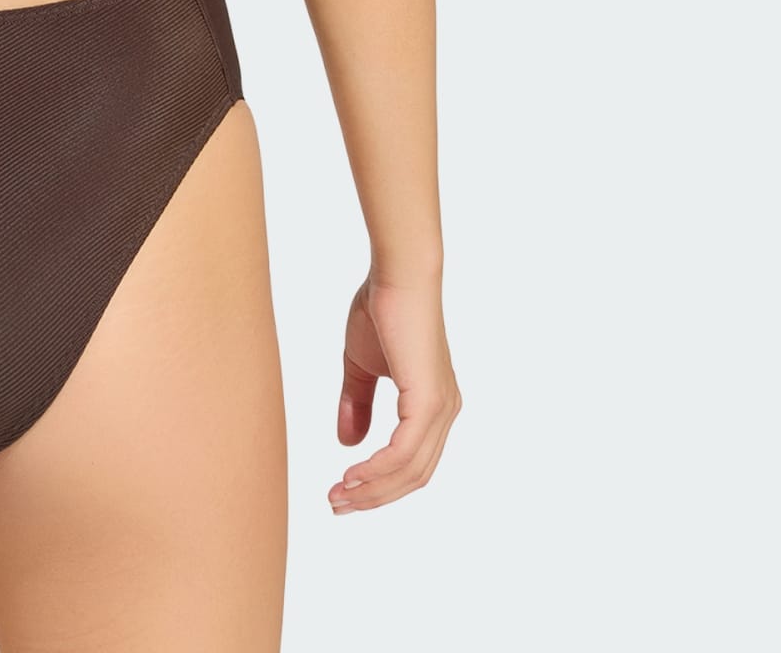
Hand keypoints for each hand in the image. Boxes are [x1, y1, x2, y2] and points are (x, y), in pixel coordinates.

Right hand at [329, 275, 459, 513]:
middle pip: (413, 477)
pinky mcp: (429, 402)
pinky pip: (404, 453)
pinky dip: (377, 470)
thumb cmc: (382, 309)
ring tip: (338, 495)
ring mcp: (440, 410)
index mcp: (432, 404)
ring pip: (409, 471)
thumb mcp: (360, 364)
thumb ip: (356, 401)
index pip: (411, 462)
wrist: (397, 276)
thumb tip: (346, 443)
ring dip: (372, 489)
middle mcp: (444, 413)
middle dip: (373, 496)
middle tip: (336, 504)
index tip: (342, 491)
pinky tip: (352, 474)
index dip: (378, 483)